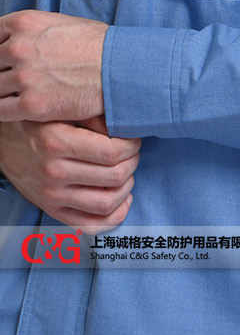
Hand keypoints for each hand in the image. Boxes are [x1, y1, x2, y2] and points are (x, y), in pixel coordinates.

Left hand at [0, 10, 108, 121]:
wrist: (122, 69)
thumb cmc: (103, 46)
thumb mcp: (65, 23)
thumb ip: (35, 31)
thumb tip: (24, 40)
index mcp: (23, 23)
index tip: (5, 62)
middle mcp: (17, 48)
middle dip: (1, 73)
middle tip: (14, 82)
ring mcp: (23, 77)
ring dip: (3, 94)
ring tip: (18, 97)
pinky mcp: (33, 104)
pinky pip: (1, 111)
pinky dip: (6, 112)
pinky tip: (19, 112)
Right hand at [0, 118, 141, 233]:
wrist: (3, 139)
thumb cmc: (40, 120)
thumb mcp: (64, 108)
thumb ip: (95, 116)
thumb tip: (126, 128)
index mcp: (56, 141)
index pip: (113, 152)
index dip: (132, 146)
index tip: (132, 139)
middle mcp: (53, 172)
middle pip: (115, 176)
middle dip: (132, 163)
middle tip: (131, 153)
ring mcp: (51, 195)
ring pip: (108, 203)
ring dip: (126, 187)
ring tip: (125, 172)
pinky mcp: (51, 210)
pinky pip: (91, 225)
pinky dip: (115, 215)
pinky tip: (122, 199)